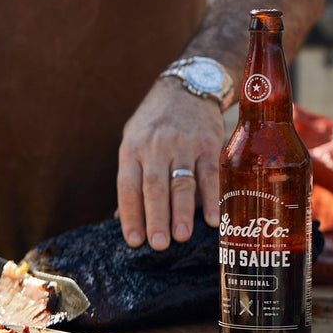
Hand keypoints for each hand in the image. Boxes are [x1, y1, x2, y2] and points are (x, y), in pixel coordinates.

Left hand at [117, 78, 223, 250]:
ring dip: (182, 212)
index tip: (134, 240)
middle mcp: (155, 147)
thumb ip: (131, 178)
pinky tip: (212, 219)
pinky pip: (209, 174)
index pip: (128, 187)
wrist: (187, 87)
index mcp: (132, 149)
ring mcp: (183, 145)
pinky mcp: (207, 144)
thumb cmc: (155, 121)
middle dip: (156, 218)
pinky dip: (212, 198)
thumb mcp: (134, 140)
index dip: (131, 215)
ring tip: (181, 237)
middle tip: (158, 245)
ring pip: (181, 183)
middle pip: (155, 187)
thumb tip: (119, 216)